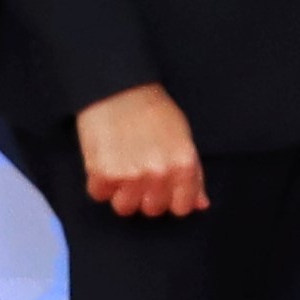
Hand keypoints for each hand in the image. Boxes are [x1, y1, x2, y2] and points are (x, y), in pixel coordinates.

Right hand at [74, 84, 207, 220]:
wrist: (119, 89)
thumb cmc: (154, 111)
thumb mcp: (183, 138)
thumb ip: (193, 175)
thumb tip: (200, 205)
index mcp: (183, 165)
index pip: (181, 208)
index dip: (171, 200)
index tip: (164, 190)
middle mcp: (159, 174)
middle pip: (152, 210)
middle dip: (146, 196)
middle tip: (140, 174)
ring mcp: (130, 175)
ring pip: (124, 208)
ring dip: (122, 194)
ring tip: (122, 170)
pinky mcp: (102, 172)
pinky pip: (99, 194)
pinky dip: (100, 183)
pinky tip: (106, 162)